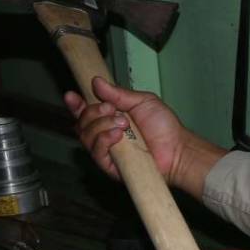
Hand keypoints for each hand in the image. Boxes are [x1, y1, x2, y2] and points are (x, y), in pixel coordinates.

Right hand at [63, 78, 221, 194]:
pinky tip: (117, 136)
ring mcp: (107, 150)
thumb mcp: (142, 102)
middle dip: (93, 112)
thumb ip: (118, 94)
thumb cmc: (163, 126)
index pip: (86, 111)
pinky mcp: (111, 167)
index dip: (76, 104)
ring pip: (86, 137)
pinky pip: (96, 153)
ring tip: (123, 124)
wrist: (177, 148)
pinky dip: (103, 141)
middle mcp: (105, 134)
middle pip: (82, 123)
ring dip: (101, 125)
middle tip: (111, 109)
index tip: (71, 95)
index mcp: (110, 118)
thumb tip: (96, 82)